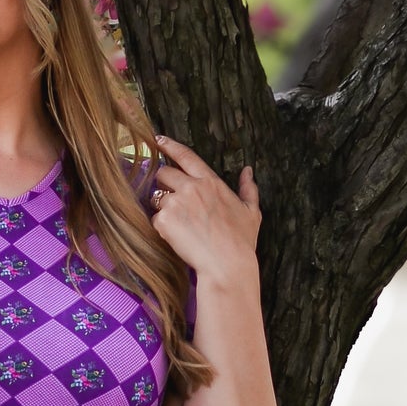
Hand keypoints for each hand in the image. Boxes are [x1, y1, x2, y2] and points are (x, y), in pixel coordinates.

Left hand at [149, 134, 260, 285]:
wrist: (227, 265)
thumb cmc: (241, 242)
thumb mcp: (251, 212)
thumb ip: (248, 189)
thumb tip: (248, 172)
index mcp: (210, 181)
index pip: (186, 156)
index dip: (169, 146)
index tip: (158, 140)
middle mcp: (191, 187)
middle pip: (163, 174)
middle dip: (164, 185)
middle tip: (174, 204)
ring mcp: (176, 203)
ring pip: (157, 198)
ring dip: (163, 209)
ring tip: (180, 227)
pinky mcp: (164, 221)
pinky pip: (155, 220)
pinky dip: (161, 229)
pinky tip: (177, 239)